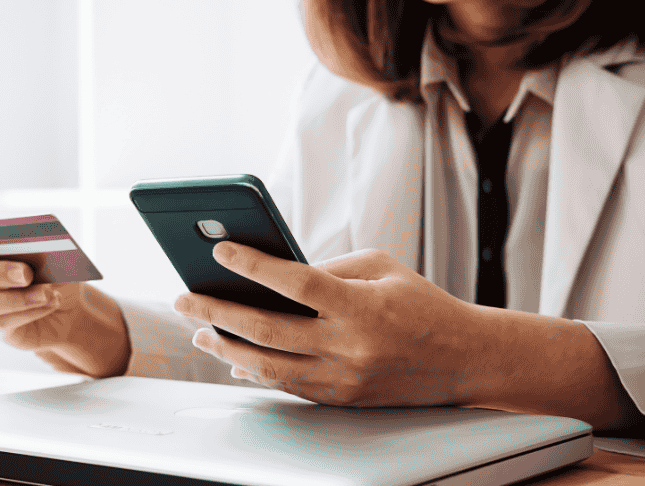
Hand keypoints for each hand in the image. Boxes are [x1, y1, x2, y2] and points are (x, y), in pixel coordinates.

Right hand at [0, 211, 130, 377]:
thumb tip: (36, 243)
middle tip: (26, 273)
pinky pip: (2, 322)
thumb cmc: (54, 274)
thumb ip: (39, 246)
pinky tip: (52, 301)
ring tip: (46, 293)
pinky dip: (30, 310)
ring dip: (13, 298)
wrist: (70, 308)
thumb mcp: (54, 256)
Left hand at [173, 242, 480, 406]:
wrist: (464, 359)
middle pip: (267, 329)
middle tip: (185, 298)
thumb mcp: (381, 267)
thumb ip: (329, 268)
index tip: (221, 249)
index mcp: (361, 306)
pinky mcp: (341, 399)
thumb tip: (275, 273)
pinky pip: (286, 386)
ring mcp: (343, 378)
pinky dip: (254, 371)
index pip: (295, 282)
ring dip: (225, 347)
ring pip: (268, 367)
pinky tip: (232, 357)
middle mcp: (349, 346)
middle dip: (217, 311)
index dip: (253, 264)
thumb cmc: (422, 304)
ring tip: (200, 329)